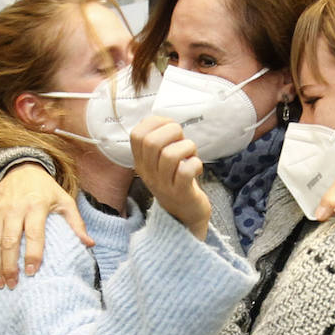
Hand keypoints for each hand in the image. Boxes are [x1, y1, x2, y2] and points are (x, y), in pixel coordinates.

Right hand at [0, 163, 92, 287]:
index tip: (32, 272)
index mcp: (36, 205)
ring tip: (2, 282)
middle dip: (10, 266)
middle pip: (10, 241)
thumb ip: (76, 223)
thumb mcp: (64, 201)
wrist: (21, 168)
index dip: (33, 254)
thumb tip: (89, 244)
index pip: (34, 234)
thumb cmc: (45, 189)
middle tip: (13, 285)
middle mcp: (15, 208)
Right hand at [131, 116, 210, 239]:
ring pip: (170, 155)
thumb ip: (160, 140)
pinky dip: (195, 163)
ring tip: (191, 155)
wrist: (185, 214)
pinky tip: (196, 168)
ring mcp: (163, 184)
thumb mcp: (160, 160)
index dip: (155, 122)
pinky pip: (186, 171)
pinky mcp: (181, 193)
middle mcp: (148, 173)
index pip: (137, 134)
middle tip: (182, 140)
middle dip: (172, 131)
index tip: (169, 127)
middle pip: (151, 142)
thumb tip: (165, 120)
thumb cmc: (176, 180)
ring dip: (187, 147)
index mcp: (141, 161)